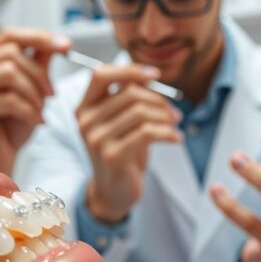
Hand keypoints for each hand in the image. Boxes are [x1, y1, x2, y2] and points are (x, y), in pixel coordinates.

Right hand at [0, 28, 70, 173]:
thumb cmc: (11, 129)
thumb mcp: (30, 90)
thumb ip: (39, 64)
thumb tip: (58, 43)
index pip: (8, 36)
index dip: (39, 37)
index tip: (67, 47)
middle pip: (11, 54)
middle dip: (40, 74)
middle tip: (52, 96)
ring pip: (10, 73)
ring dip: (35, 94)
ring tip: (42, 111)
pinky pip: (8, 99)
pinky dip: (29, 110)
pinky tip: (36, 122)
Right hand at [76, 64, 183, 223]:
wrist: (114, 191)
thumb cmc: (121, 151)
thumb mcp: (121, 121)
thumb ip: (128, 97)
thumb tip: (149, 75)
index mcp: (84, 107)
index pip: (101, 75)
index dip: (130, 70)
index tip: (155, 74)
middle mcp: (85, 121)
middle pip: (129, 93)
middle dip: (159, 100)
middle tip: (174, 113)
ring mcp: (96, 139)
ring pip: (140, 112)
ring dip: (165, 117)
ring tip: (175, 125)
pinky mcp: (112, 156)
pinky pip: (147, 133)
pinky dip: (168, 132)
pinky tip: (176, 138)